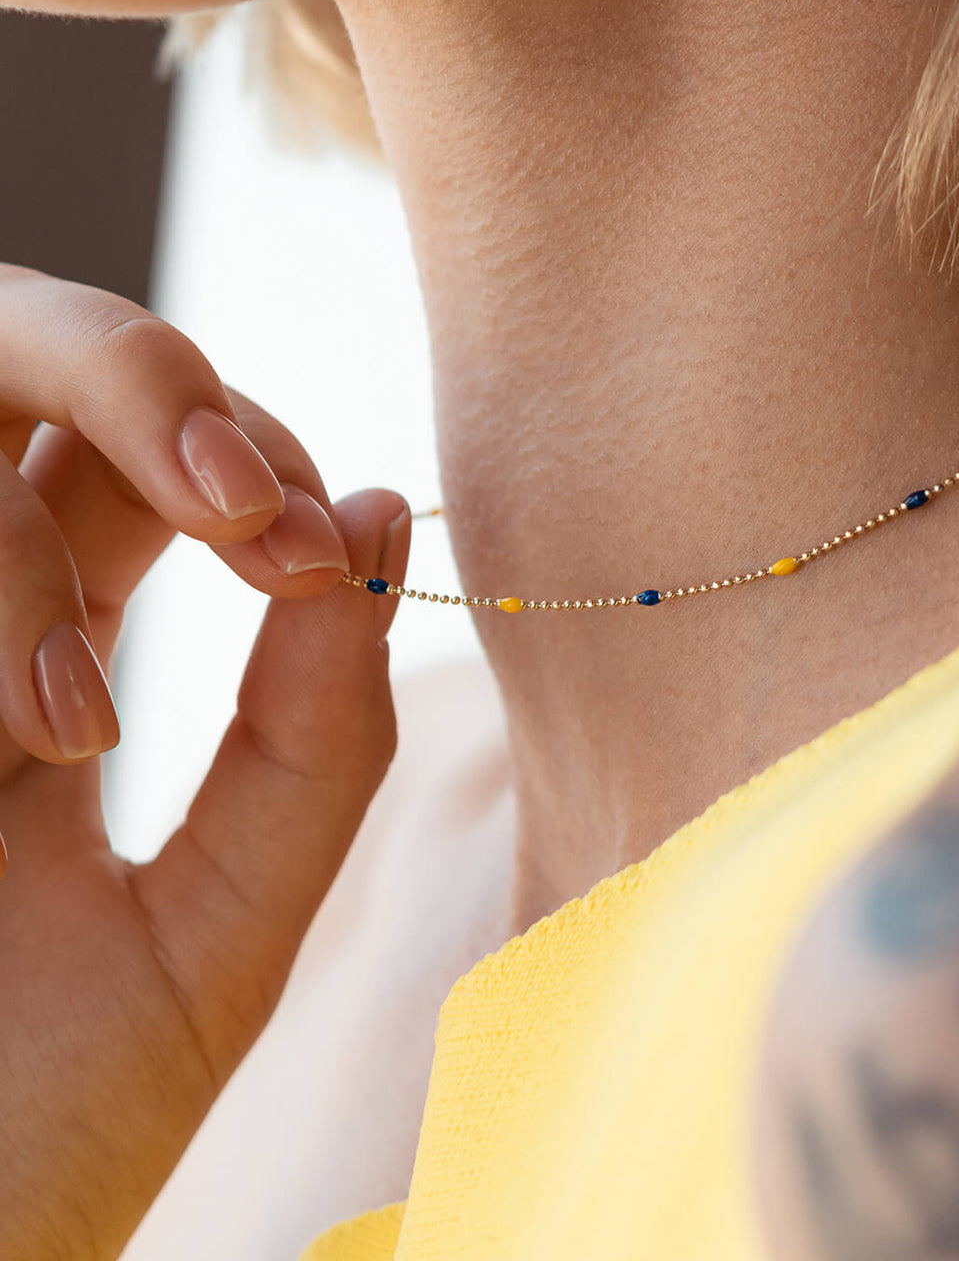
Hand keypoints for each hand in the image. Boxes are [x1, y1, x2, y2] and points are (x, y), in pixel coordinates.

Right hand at [0, 265, 409, 1259]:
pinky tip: (13, 736)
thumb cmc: (38, 1128)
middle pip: (28, 369)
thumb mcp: (219, 933)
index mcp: (45, 673)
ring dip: (23, 563)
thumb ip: (316, 735)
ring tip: (70, 730)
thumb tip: (382, 517)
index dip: (244, 450)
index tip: (325, 534)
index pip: (150, 461)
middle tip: (244, 506)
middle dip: (138, 387)